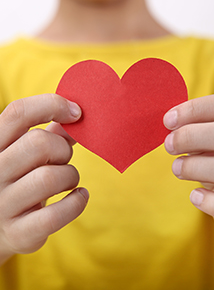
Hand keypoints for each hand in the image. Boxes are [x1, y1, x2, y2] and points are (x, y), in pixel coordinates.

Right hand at [0, 94, 88, 264]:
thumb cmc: (16, 181)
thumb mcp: (22, 153)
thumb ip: (47, 134)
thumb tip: (76, 118)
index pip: (19, 113)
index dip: (53, 106)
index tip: (77, 113)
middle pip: (40, 144)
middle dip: (63, 149)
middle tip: (63, 158)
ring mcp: (1, 205)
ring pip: (50, 178)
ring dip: (70, 176)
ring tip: (68, 179)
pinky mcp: (18, 233)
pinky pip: (56, 215)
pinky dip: (77, 202)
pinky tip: (79, 196)